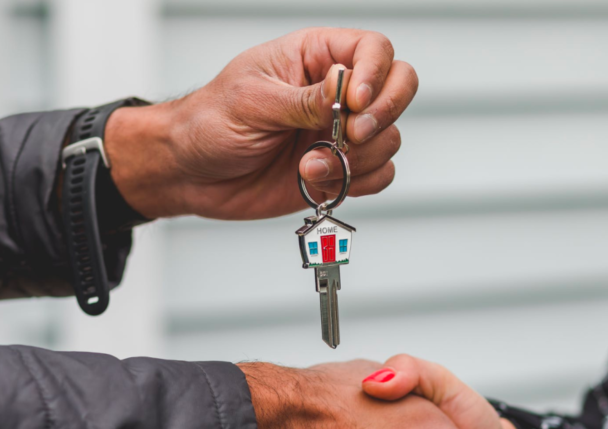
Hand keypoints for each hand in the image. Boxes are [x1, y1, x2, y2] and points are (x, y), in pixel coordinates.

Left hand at [105, 29, 417, 219]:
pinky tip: (320, 183)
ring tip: (309, 168)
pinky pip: (378, 176)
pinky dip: (359, 184)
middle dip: (383, 116)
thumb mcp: (253, 101)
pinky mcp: (339, 171)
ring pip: (389, 140)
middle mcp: (336, 94)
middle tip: (351, 136)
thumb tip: (347, 89)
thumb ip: (304, 99)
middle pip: (398, 88)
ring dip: (356, 160)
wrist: (194, 174)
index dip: (376, 74)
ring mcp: (340, 134)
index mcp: (314, 58)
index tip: (355, 104)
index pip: (373, 50)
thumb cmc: (211, 124)